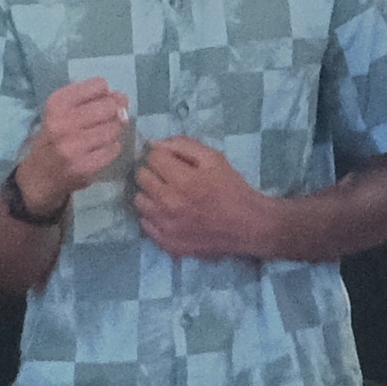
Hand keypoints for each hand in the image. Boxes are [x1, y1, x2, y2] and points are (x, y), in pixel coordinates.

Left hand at [131, 134, 281, 259]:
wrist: (247, 225)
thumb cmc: (231, 188)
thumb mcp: (215, 158)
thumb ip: (184, 146)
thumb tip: (156, 143)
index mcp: (183, 179)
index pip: (152, 158)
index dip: (161, 155)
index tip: (170, 160)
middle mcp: (169, 203)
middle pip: (141, 178)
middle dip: (154, 172)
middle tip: (169, 176)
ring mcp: (165, 225)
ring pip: (139, 201)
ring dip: (150, 194)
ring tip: (166, 195)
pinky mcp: (166, 242)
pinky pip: (145, 223)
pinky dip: (153, 216)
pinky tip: (169, 213)